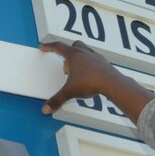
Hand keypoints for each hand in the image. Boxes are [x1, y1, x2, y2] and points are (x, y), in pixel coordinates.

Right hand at [39, 41, 154, 122]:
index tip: (43, 47)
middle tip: (66, 68)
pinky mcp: (103, 62)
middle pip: (73, 46)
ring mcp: (95, 56)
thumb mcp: (70, 92)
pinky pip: (93, 59)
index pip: (58, 46)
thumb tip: (46, 109)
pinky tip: (88, 76)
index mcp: (74, 55)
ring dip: (78, 58)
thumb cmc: (90, 82)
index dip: (48, 46)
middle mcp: (84, 52)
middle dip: (67, 53)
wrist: (112, 83)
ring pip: (84, 51)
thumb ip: (57, 100)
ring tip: (77, 73)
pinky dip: (88, 64)